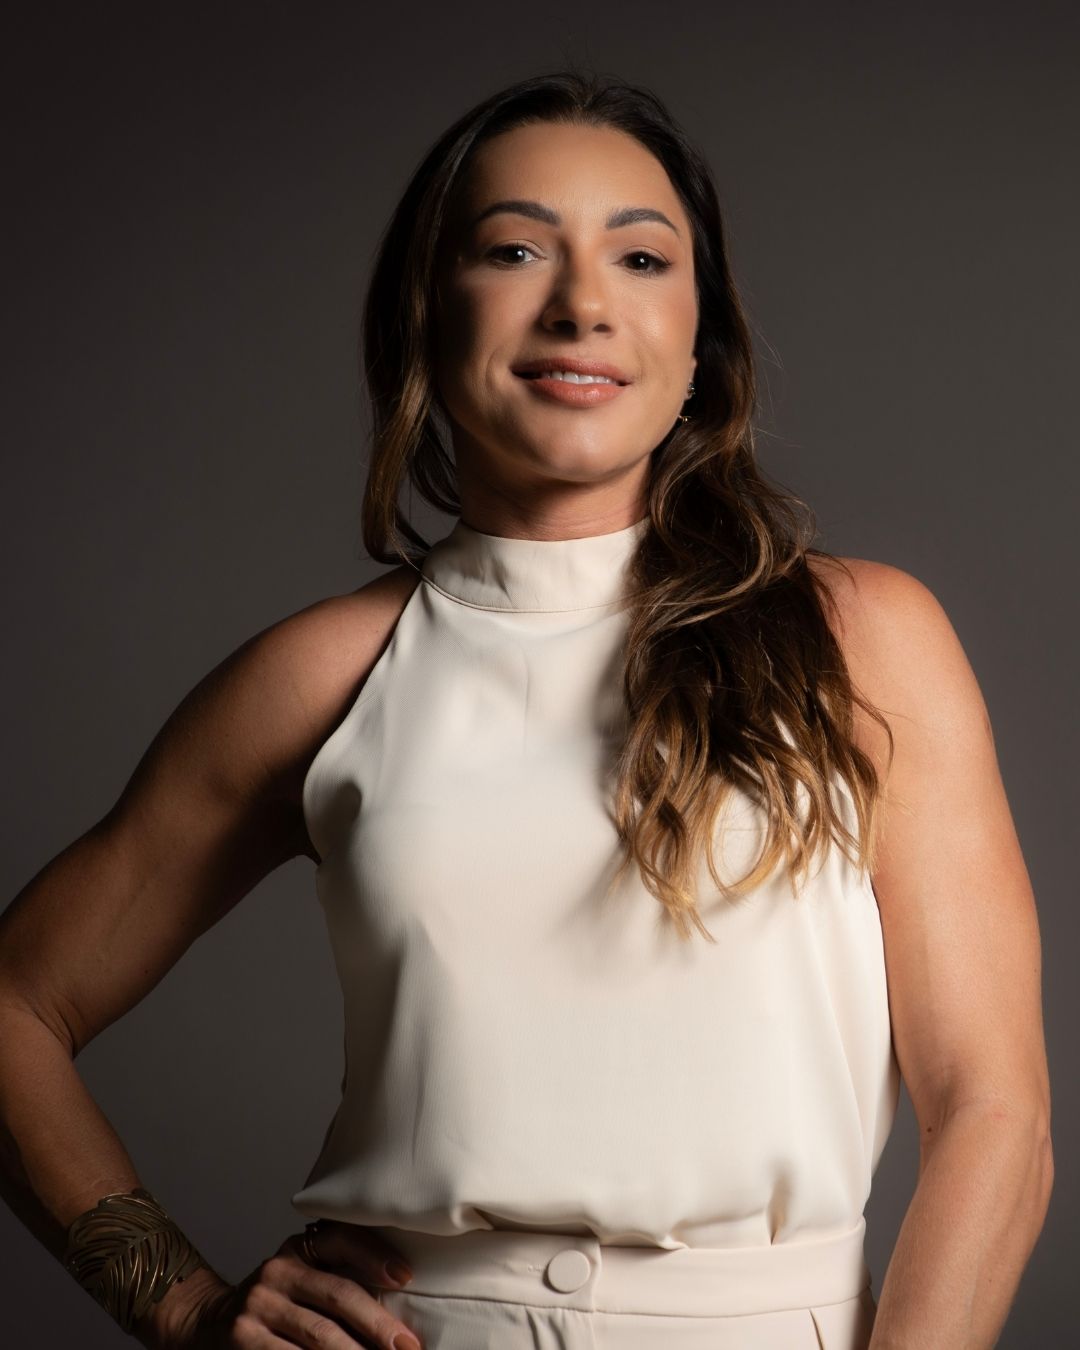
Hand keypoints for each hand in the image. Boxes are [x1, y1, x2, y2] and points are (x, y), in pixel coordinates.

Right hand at [170, 1222, 423, 1349]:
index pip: (341, 1239)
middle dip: (378, 1324)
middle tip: (407, 1346)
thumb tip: (397, 1305)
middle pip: (339, 1295)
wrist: (207, 1323)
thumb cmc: (274, 1303)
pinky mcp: (244, 1340)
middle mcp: (278, 1271)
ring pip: (319, 1336)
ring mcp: (258, 1307)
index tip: (406, 1277)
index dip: (375, 1256)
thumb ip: (335, 1279)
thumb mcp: (300, 1276)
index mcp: (298, 1248)